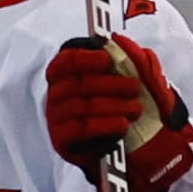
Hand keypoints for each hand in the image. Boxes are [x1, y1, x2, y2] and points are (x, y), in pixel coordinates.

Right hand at [45, 32, 192, 191]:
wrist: (130, 151)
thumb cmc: (125, 109)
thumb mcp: (135, 83)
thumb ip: (131, 60)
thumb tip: (120, 40)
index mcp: (68, 75)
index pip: (67, 61)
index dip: (85, 58)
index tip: (107, 59)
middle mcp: (57, 94)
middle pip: (77, 83)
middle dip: (109, 84)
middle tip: (134, 88)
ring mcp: (56, 118)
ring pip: (80, 106)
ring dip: (111, 106)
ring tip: (136, 109)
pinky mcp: (61, 140)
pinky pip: (78, 130)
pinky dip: (102, 126)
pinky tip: (122, 125)